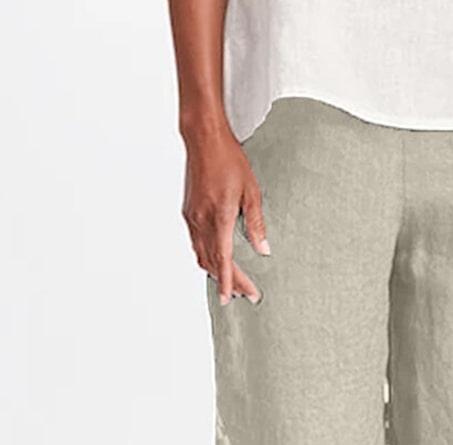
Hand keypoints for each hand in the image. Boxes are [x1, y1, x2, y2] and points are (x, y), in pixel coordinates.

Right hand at [181, 127, 269, 303]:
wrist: (204, 139)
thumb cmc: (229, 160)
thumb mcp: (251, 192)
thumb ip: (256, 224)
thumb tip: (263, 250)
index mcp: (219, 216)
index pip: (223, 259)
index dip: (229, 281)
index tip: (235, 297)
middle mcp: (202, 220)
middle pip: (213, 262)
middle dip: (229, 282)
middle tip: (246, 295)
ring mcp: (193, 217)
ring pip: (202, 256)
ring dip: (216, 273)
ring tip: (232, 285)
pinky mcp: (189, 212)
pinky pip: (197, 244)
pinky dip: (206, 258)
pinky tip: (216, 263)